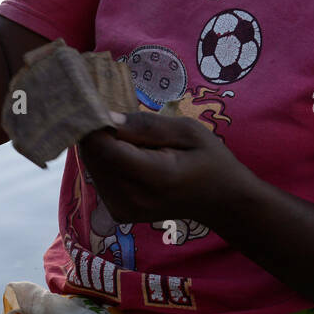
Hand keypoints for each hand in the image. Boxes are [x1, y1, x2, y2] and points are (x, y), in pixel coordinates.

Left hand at [76, 112, 253, 227]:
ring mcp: (123, 210)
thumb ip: (147, 125)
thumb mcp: (188, 131)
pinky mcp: (118, 213)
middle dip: (99, 132)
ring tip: (135, 140)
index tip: (98, 100)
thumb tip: (107, 117)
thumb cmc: (209, 159)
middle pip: (93, 156)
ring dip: (103, 147)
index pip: (103, 148)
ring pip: (92, 165)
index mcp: (153, 177)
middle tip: (123, 118)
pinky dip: (108, 161)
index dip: (94, 122)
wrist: (221, 201)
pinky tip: (131, 157)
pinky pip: (99, 177)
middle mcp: (132, 198)